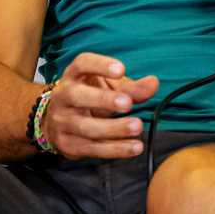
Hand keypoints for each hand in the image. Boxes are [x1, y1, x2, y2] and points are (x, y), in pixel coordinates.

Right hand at [42, 53, 157, 158]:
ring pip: (85, 127)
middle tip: (127, 103)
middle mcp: (63, 96)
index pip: (82, 64)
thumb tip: (153, 83)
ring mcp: (62, 121)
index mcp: (73, 75)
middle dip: (103, 100)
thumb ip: (132, 88)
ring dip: (114, 128)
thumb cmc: (90, 97)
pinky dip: (115, 149)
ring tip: (137, 127)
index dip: (100, 65)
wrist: (60, 122)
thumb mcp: (109, 88)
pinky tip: (134, 147)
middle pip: (77, 96)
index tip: (121, 70)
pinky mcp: (67, 143)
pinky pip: (92, 148)